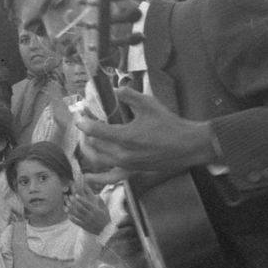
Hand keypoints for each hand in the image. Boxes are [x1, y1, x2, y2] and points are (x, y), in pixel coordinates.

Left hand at [66, 181, 109, 235]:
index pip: (87, 204)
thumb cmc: (106, 219)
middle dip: (74, 202)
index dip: (81, 199)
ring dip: (71, 209)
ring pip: (77, 215)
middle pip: (80, 208)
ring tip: (66, 205)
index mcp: (96, 211)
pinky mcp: (84, 226)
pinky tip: (68, 214)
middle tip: (70, 197)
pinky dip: (72, 218)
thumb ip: (101, 202)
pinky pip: (76, 222)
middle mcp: (91, 216)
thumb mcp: (105, 210)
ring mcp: (87, 221)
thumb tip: (97, 195)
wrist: (106, 231)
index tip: (76, 195)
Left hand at [74, 87, 216, 174]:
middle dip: (85, 133)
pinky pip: (111, 178)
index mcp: (125, 136)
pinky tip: (86, 177)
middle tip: (84, 123)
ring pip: (98, 160)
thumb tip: (114, 89)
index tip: (79, 115)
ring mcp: (127, 165)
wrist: (188, 146)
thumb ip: (128, 95)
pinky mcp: (132, 172)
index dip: (83, 122)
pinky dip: (98, 179)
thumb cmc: (169, 124)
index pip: (94, 130)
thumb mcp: (148, 104)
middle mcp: (123, 154)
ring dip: (88, 149)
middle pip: (93, 145)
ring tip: (85, 140)